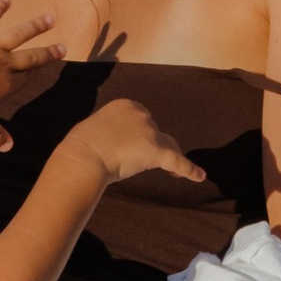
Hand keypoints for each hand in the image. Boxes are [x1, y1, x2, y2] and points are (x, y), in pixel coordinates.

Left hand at [0, 0, 66, 151]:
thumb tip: (9, 150)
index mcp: (7, 84)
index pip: (27, 78)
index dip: (38, 72)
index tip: (48, 66)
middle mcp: (5, 63)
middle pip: (32, 57)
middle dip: (48, 53)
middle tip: (63, 48)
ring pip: (19, 34)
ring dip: (35, 26)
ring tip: (50, 18)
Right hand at [51, 94, 205, 195]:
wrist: (82, 157)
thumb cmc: (80, 147)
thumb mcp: (95, 129)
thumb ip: (110, 130)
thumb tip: (113, 141)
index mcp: (126, 104)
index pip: (142, 121)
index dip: (140, 136)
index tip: (132, 149)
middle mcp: (142, 114)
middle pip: (156, 132)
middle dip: (151, 146)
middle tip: (139, 162)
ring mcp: (150, 131)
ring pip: (168, 146)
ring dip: (168, 157)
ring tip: (171, 172)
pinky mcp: (157, 150)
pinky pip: (178, 161)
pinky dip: (189, 170)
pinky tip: (200, 176)